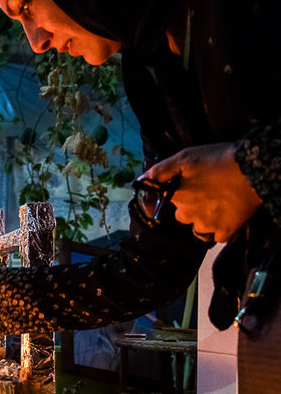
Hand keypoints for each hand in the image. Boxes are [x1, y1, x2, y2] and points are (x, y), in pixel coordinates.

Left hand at [143, 142, 262, 242]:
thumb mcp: (184, 157)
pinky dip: (220, 228)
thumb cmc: (218, 160)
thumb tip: (140, 181)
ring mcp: (207, 225)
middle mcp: (188, 215)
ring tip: (218, 203)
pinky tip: (227, 214)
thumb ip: (160, 171)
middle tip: (208, 192)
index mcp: (176, 198)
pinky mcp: (225, 231)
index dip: (179, 194)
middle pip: (184, 216)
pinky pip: (217, 236)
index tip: (191, 187)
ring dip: (205, 219)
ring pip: (199, 227)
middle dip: (192, 207)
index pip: (167, 203)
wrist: (254, 168)